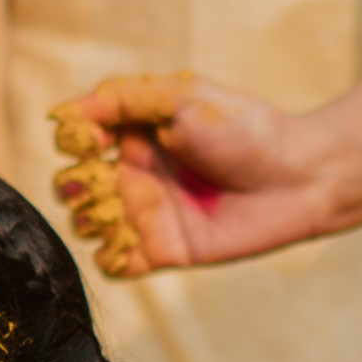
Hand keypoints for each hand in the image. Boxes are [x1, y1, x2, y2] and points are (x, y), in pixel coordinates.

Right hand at [46, 74, 361, 276]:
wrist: (298, 176)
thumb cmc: (246, 129)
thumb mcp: (181, 98)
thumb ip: (123, 100)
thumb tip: (62, 113)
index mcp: (137, 135)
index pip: (79, 141)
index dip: (74, 141)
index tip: (89, 140)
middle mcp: (138, 175)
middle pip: (74, 186)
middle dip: (72, 185)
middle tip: (97, 182)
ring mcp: (149, 215)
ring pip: (89, 225)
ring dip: (87, 219)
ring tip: (111, 210)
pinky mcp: (165, 250)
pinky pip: (117, 264)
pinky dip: (108, 257)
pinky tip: (123, 242)